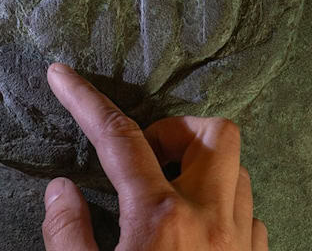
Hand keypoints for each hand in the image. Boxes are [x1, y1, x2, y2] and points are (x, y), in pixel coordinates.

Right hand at [41, 63, 266, 250]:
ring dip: (202, 173)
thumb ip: (67, 233)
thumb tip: (61, 191)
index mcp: (159, 218)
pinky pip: (250, 215)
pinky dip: (223, 211)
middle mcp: (210, 219)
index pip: (118, 138)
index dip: (84, 100)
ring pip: (237, 172)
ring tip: (169, 197)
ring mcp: (241, 242)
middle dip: (176, 132)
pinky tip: (195, 233)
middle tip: (148, 160)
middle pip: (213, 133)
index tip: (62, 76)